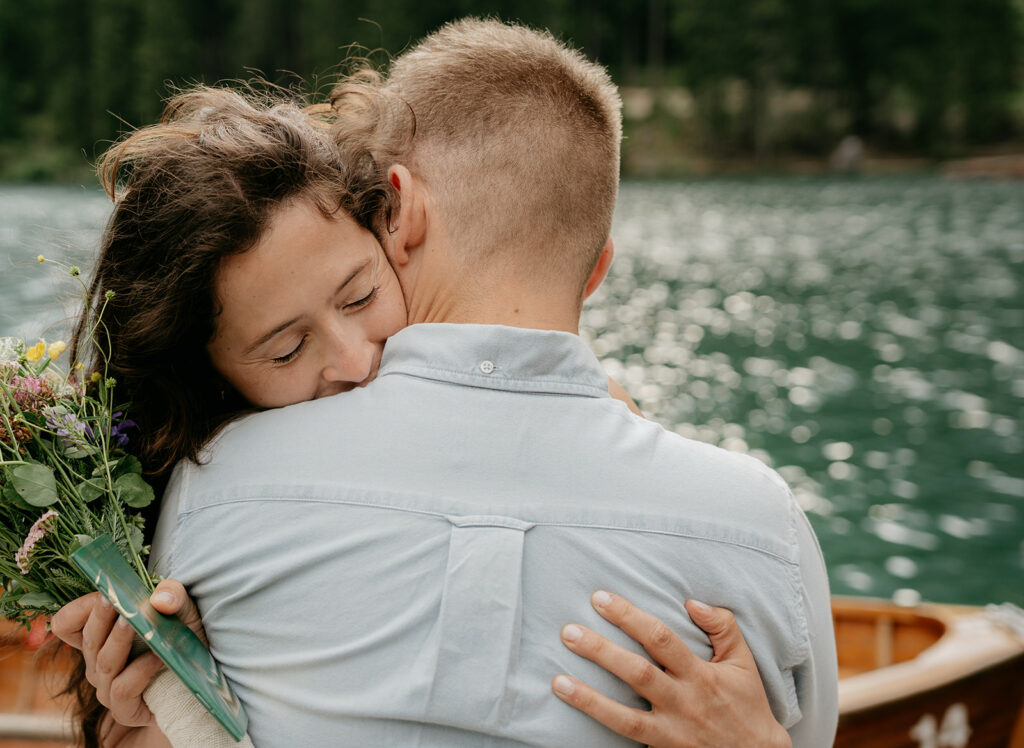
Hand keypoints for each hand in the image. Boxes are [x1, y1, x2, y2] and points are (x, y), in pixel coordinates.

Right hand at [51, 579, 204, 730]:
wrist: (203, 677)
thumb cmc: (185, 640)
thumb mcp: (184, 609)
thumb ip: (173, 594)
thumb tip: (159, 597)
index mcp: (102, 636)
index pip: (67, 623)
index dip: (78, 609)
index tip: (102, 593)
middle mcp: (99, 662)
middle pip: (87, 638)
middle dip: (100, 617)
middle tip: (114, 599)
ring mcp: (108, 687)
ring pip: (104, 662)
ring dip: (118, 640)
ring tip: (133, 623)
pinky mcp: (124, 709)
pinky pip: (123, 688)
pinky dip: (141, 669)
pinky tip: (160, 657)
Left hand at [552, 591, 790, 747]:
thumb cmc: (746, 703)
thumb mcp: (742, 661)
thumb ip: (722, 625)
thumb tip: (691, 601)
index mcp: (701, 674)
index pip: (660, 638)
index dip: (629, 617)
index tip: (601, 599)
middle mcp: (684, 701)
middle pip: (636, 672)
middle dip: (600, 650)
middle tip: (568, 631)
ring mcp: (671, 730)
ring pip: (624, 715)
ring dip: (588, 697)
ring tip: (558, 681)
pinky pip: (627, 737)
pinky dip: (600, 723)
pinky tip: (577, 710)